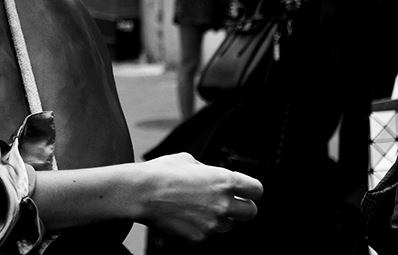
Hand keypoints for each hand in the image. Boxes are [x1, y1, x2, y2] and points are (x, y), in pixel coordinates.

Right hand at [137, 153, 261, 240]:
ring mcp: (211, 223)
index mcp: (224, 181)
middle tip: (228, 203)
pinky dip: (199, 226)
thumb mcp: (188, 160)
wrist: (141, 193)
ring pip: (228, 225)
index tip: (246, 191)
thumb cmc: (161, 173)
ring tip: (197, 208)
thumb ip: (208, 171)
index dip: (251, 190)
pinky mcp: (199, 237)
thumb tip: (214, 177)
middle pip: (251, 212)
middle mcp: (222, 204)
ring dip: (219, 218)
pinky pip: (207, 233)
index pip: (256, 190)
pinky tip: (184, 215)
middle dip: (242, 207)